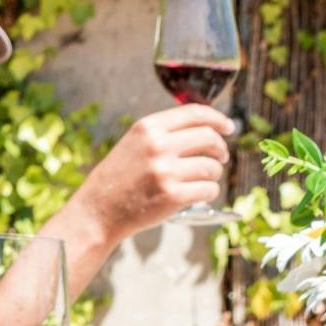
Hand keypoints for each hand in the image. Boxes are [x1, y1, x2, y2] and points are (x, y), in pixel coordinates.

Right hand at [72, 105, 232, 236]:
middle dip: (220, 149)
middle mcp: (157, 146)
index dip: (218, 119)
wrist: (96, 212)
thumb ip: (163, 134)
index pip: (195, 113)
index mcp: (147, 128)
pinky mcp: (173, 196)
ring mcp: (166, 172)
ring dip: (213, 175)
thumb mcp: (132, 145)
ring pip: (212, 167)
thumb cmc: (116, 180)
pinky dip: (208, 193)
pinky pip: (209, 190)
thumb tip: (206, 129)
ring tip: (200, 181)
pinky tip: (195, 196)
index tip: (228, 127)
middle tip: (220, 158)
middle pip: (209, 137)